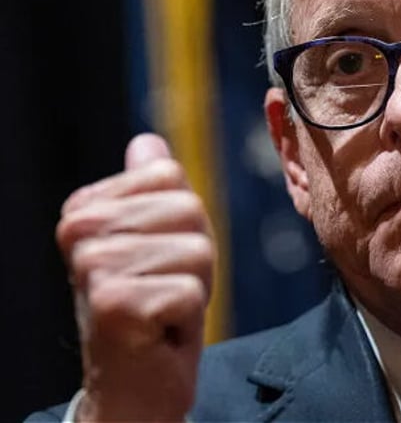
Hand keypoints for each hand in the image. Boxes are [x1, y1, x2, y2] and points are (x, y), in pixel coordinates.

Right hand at [57, 134, 214, 421]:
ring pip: (197, 250)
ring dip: (194, 286)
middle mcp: (79, 232)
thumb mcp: (159, 237)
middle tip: (165, 288)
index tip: (161, 256)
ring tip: (163, 309)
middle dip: (195, 254)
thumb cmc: (152, 305)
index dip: (185, 221)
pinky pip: (193, 291)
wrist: (135, 382)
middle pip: (188, 210)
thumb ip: (152, 190)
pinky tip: (161, 332)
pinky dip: (190, 317)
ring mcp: (92, 266)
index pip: (170, 176)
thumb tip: (146, 141)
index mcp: (85, 207)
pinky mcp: (113, 304)